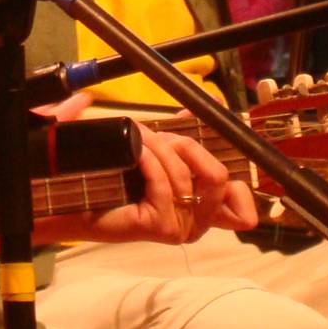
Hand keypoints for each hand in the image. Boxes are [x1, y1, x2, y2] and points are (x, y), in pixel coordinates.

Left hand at [67, 126, 255, 244]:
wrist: (83, 197)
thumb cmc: (121, 174)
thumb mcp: (163, 150)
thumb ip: (188, 133)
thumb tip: (215, 100)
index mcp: (206, 210)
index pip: (245, 207)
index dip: (235, 170)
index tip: (205, 138)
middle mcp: (199, 224)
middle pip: (218, 175)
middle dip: (187, 146)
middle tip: (161, 137)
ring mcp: (181, 228)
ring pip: (185, 173)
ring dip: (159, 146)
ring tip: (137, 136)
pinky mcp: (160, 226)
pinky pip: (163, 181)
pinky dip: (147, 158)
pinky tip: (132, 152)